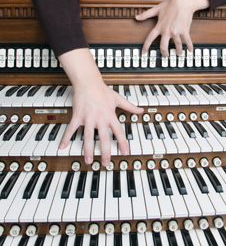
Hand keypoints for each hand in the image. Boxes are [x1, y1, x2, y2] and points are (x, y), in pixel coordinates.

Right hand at [58, 49, 142, 166]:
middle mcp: (100, 118)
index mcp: (110, 115)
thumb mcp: (118, 99)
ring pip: (88, 137)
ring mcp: (88, 118)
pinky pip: (71, 129)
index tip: (125, 152)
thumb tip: (141, 110)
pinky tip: (63, 146)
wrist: (88, 82)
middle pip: (104, 138)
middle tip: (106, 163)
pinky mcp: (78, 116)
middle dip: (105, 151)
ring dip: (88, 149)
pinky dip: (66, 138)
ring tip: (89, 160)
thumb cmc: (102, 90)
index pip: (119, 131)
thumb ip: (130, 107)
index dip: (122, 143)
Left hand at [136, 0, 209, 55]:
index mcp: (159, 26)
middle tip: (166, 55)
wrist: (183, 1)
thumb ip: (146, 14)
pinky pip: (187, 41)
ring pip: (177, 45)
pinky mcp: (184, 31)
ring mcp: (176, 31)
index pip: (150, 38)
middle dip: (164, 53)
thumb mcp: (156, 9)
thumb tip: (137, 17)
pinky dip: (189, 46)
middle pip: (163, 46)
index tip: (144, 52)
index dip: (146, 46)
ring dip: (178, 51)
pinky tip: (190, 50)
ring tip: (178, 54)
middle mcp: (167, 31)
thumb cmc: (170, 4)